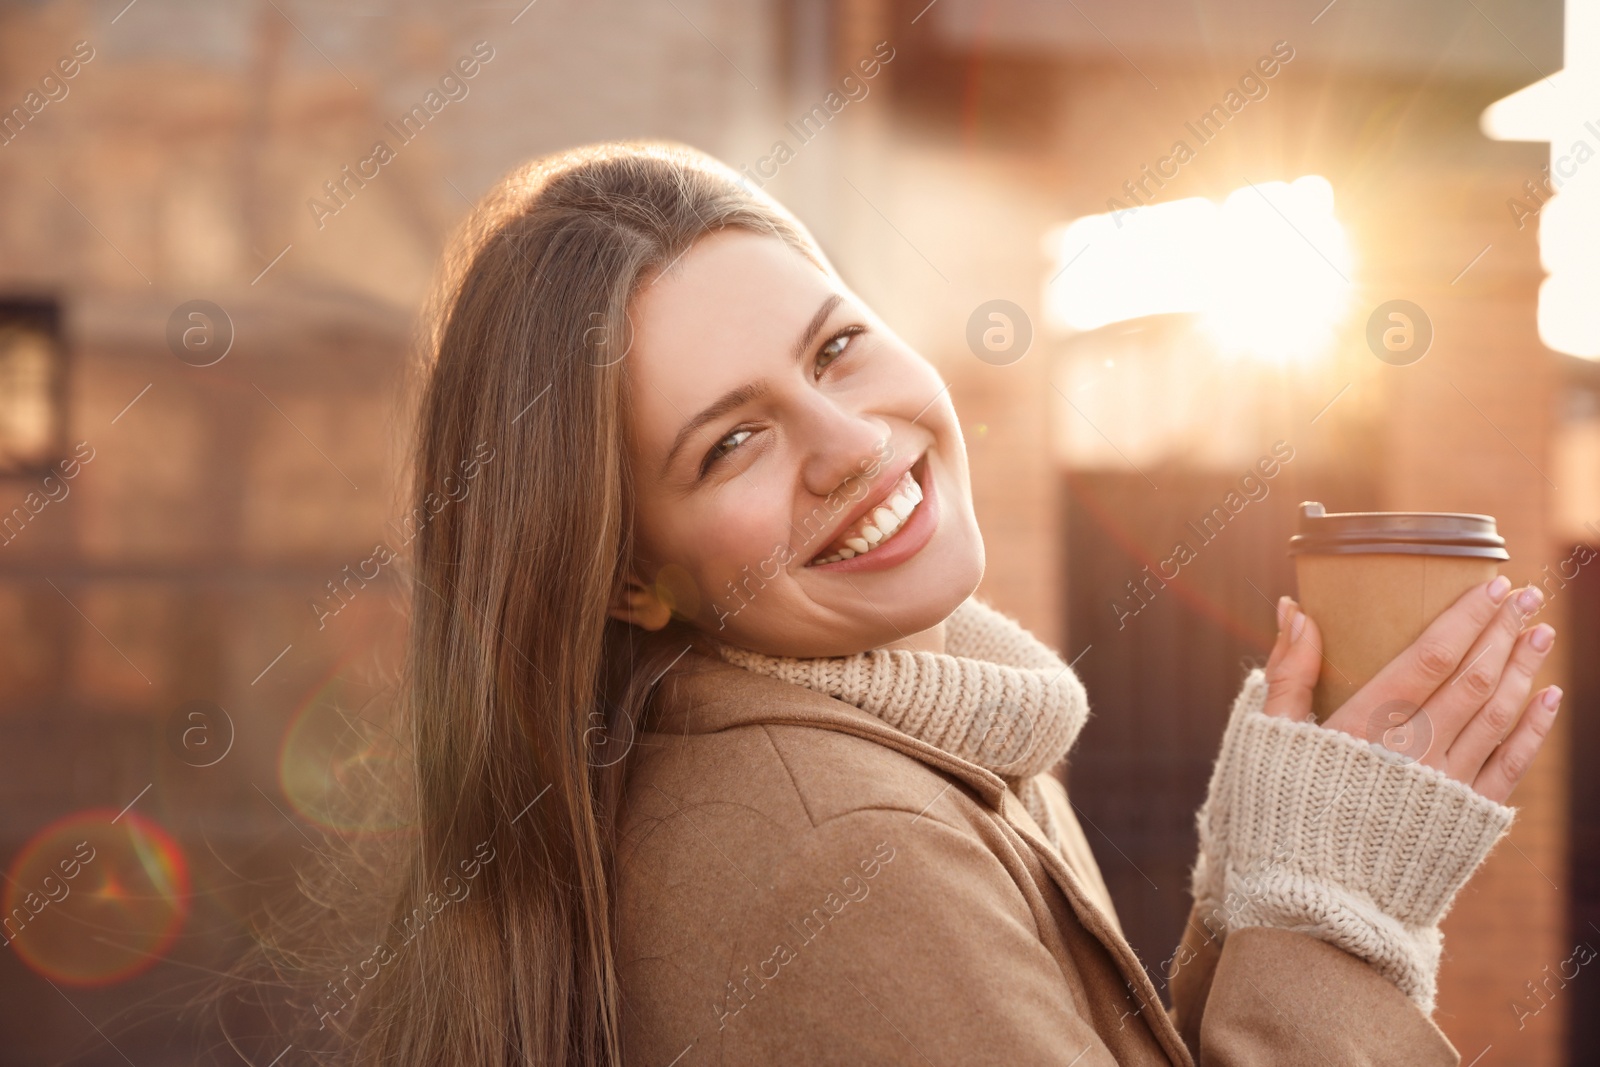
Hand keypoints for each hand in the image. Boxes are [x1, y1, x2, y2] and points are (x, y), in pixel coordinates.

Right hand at [1260, 577, 1559, 802]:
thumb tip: (1295, 609)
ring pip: (1497, 716)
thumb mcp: (1268, 738)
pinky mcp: (1465, 821)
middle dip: (1503, 632)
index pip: (1429, 657)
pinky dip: (1533, 729)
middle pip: (1472, 679)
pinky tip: (1548, 697)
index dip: (1465, 619)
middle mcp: (1412, 753)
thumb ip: (1288, 671)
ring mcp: (1445, 788)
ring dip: (1523, 669)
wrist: (1312, 901)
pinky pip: (1510, 766)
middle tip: (1526, 596)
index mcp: (1363, 728)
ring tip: (1540, 633)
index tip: (1490, 586)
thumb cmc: (1280, 813)